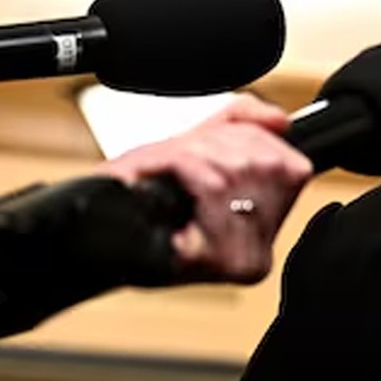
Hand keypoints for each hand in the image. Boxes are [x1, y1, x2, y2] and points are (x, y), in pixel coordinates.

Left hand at [101, 97, 312, 282]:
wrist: (88, 231)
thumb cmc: (135, 195)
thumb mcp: (196, 149)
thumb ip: (243, 124)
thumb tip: (281, 120)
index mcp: (265, 229)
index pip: (292, 166)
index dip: (248, 139)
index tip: (208, 142)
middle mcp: (262, 249)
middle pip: (264, 164)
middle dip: (216, 145)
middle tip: (181, 156)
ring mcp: (242, 257)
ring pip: (236, 170)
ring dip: (192, 154)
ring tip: (166, 167)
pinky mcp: (215, 259)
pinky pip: (212, 185)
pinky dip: (178, 166)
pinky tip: (156, 176)